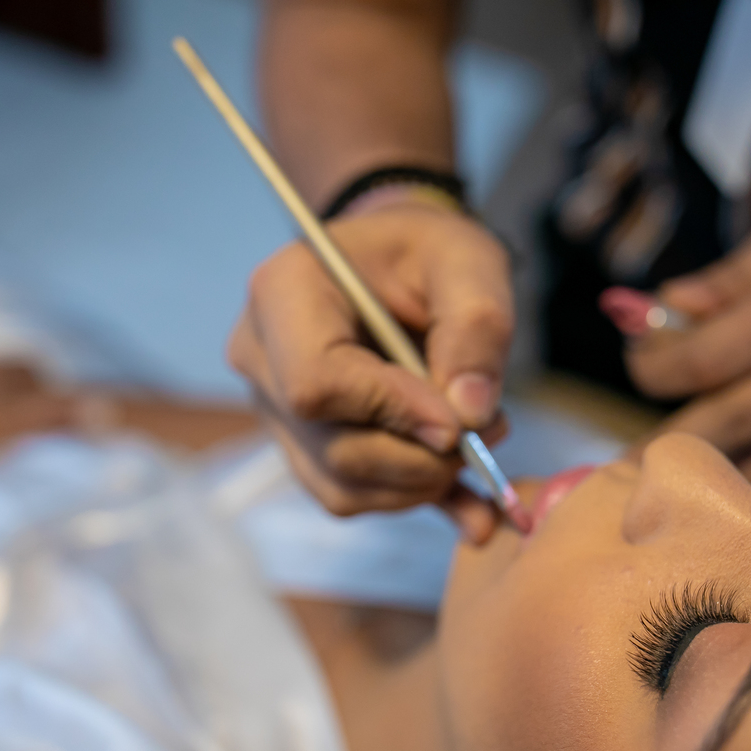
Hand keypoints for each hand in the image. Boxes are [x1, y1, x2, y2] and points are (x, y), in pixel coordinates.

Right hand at [228, 199, 513, 540]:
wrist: (400, 268)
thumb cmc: (426, 252)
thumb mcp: (467, 260)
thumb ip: (477, 326)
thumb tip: (471, 413)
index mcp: (283, 292)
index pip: (314, 383)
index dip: (391, 412)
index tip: (458, 420)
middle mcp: (261, 357)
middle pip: (330, 445)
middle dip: (419, 457)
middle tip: (489, 432)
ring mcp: (274, 409)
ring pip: (340, 484)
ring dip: (420, 482)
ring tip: (478, 439)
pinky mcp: (302, 446)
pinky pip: (349, 496)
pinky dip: (413, 497)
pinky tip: (464, 490)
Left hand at [626, 182, 750, 495]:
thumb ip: (732, 277)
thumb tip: (667, 307)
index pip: (707, 359)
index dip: (657, 368)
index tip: (639, 360)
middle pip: (731, 422)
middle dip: (667, 441)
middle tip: (623, 460)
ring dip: (716, 478)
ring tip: (669, 481)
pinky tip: (737, 484)